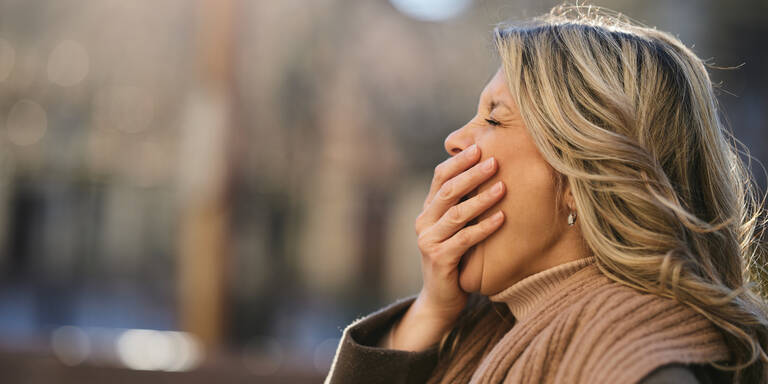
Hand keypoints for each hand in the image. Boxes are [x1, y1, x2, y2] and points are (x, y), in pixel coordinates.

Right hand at [413, 144, 505, 321]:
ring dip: (481, 198)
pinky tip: (502, 217)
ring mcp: (429, 242)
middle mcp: (424, 223)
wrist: (441, 300)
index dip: (459, 161)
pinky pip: (464, 239)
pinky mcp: (439, 260)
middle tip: (494, 160)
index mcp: (427, 211)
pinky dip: (484, 227)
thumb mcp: (455, 229)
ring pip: (456, 213)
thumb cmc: (455, 260)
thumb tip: (488, 173)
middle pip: (447, 191)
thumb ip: (462, 206)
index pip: (439, 178)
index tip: (480, 148)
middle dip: (471, 173)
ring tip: (503, 186)